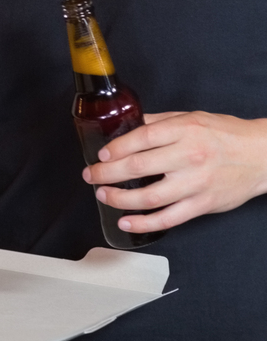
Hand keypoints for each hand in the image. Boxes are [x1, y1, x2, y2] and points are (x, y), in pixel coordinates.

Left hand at [85, 111, 266, 234]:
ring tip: (103, 195)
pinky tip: (126, 221)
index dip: (116, 148)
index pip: (141, 138)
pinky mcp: (203, 204)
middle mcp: (190, 156)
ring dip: (120, 198)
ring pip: (150, 196)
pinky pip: (169, 218)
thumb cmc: (225, 135)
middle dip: (107, 173)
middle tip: (91, 175)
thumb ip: (159, 123)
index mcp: (185, 130)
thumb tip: (126, 125)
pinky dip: (144, 223)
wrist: (262, 156)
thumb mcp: (191, 118)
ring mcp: (196, 183)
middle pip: (139, 167)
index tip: (101, 155)